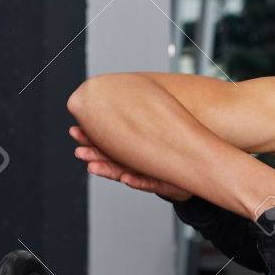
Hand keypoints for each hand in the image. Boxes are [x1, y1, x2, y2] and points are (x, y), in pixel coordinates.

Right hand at [70, 125, 192, 201]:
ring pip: (124, 173)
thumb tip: (121, 91)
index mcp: (133, 148)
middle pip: (111, 160)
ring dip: (108, 171)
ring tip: (92, 167)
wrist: (200, 166)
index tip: (74, 131)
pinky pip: (150, 183)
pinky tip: (126, 179)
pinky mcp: (164, 183)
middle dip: (94, 156)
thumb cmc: (176, 146)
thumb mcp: (158, 126)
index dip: (90, 139)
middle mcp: (137, 162)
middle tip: (79, 152)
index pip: (107, 142)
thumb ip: (138, 115)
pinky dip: (138, 181)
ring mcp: (149, 173)